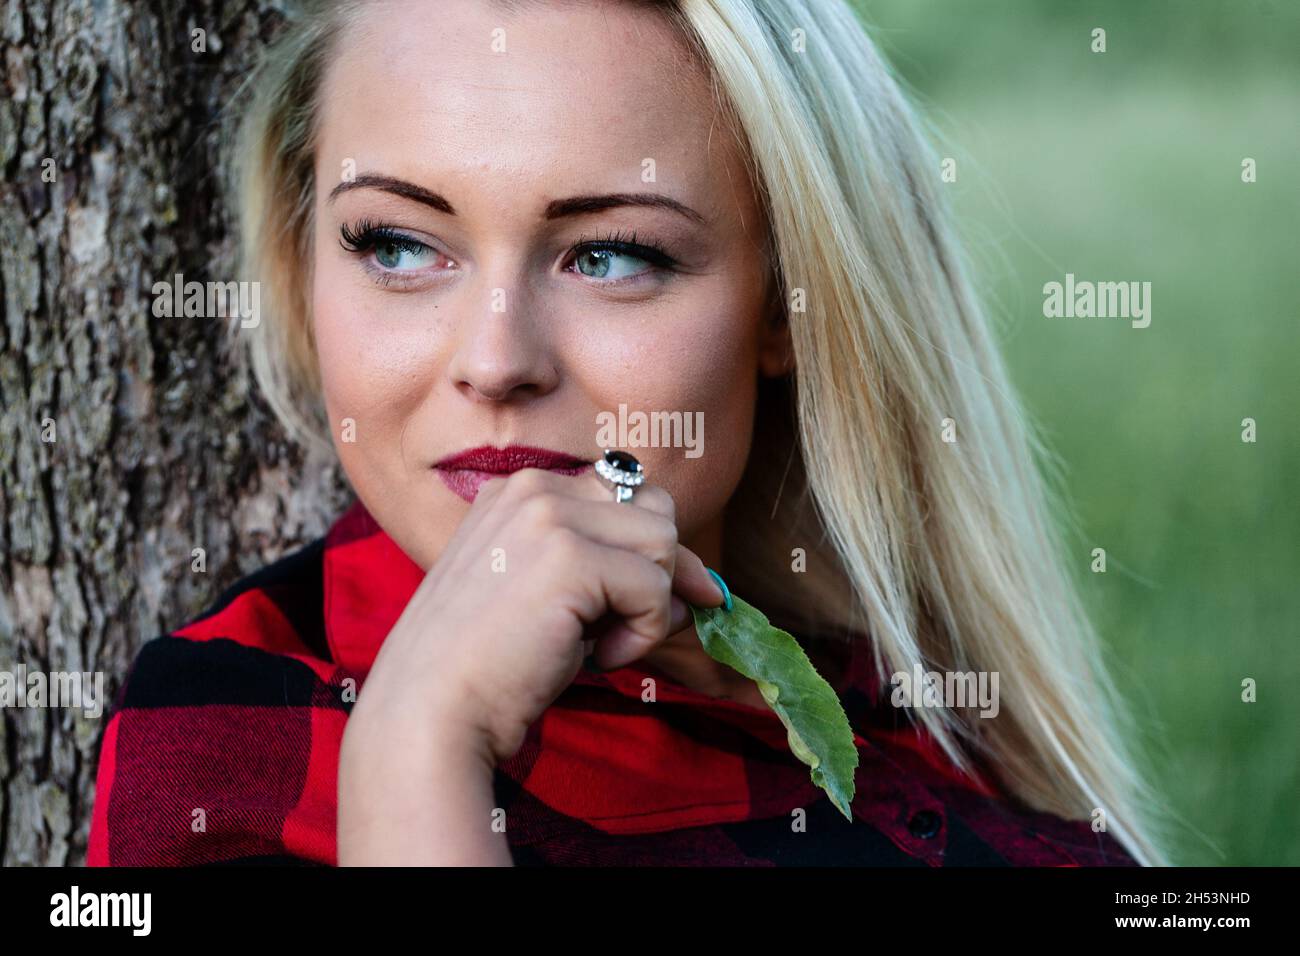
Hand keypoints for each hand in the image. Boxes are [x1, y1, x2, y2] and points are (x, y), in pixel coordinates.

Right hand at [346, 464, 723, 762]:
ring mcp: (550, 517)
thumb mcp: (547, 596)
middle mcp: (533, 489)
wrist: (430, 712)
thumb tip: (703, 586)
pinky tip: (595, 658)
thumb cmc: (487, 667)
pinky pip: (656, 590)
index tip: (646, 606)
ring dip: (650, 606)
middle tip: (618, 629)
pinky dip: (643, 635)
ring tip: (599, 643)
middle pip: (656, 510)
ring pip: (665, 543)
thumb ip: (609, 570)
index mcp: (518, 491)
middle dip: (657, 574)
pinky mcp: (570, 558)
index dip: (648, 554)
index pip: (625, 496)